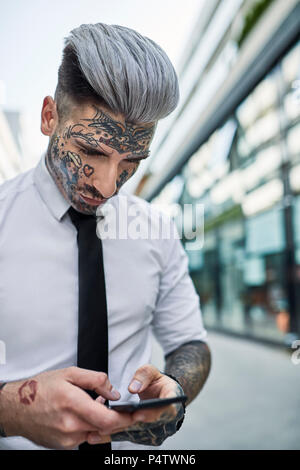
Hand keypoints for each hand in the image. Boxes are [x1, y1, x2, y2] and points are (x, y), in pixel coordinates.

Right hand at [0, 367, 138, 448]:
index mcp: (72, 403)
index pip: (107, 419)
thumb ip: (96, 380)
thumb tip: (114, 392)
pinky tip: (82, 415)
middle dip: (115, 419)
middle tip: (119, 408)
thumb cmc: (40, 389)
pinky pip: (84, 437)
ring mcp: (66, 438)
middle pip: (104, 428)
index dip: (124, 418)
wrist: (16, 408)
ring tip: (93, 406)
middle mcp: (69, 425)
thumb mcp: (70, 374)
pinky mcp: (63, 446)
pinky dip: (88, 427)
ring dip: (100, 422)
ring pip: (95, 433)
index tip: (134, 414)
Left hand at [86, 364, 184, 445]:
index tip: (137, 414)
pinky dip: (113, 436)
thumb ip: (144, 375)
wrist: (162, 395)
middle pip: (146, 426)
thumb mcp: (153, 372)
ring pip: (135, 434)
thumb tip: (133, 387)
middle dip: (126, 425)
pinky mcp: (144, 437)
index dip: (151, 414)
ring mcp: (155, 432)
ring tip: (96, 432)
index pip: (165, 411)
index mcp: (171, 404)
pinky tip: (97, 436)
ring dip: (116, 433)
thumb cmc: (158, 383)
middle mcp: (165, 422)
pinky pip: (128, 437)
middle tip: (107, 424)